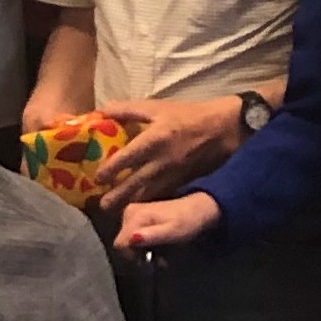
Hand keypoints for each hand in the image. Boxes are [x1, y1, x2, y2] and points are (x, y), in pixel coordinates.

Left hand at [95, 97, 244, 203]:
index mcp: (154, 139)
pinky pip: (164, 195)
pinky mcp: (183, 182)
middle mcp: (162, 160)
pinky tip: (142, 209)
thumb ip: (128, 110)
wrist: (223, 129)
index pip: (127, 158)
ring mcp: (174, 174)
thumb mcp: (157, 107)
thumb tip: (101, 111)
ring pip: (149, 193)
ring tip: (118, 213)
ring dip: (133, 203)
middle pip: (135, 183)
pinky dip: (152, 202)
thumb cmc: (187, 116)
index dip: (111, 169)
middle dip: (118, 196)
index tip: (97, 178)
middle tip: (103, 207)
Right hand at [111, 191, 220, 252]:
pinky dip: (142, 246)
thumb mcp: (172, 232)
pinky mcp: (134, 217)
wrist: (195, 210)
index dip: (131, 258)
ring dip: (140, 253)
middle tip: (157, 261)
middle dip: (137, 257)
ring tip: (159, 256)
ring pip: (126, 242)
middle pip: (122, 244)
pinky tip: (155, 248)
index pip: (120, 244)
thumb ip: (153, 236)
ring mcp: (130, 213)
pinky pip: (131, 237)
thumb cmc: (186, 222)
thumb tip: (132, 239)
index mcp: (135, 216)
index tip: (148, 264)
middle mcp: (128, 212)